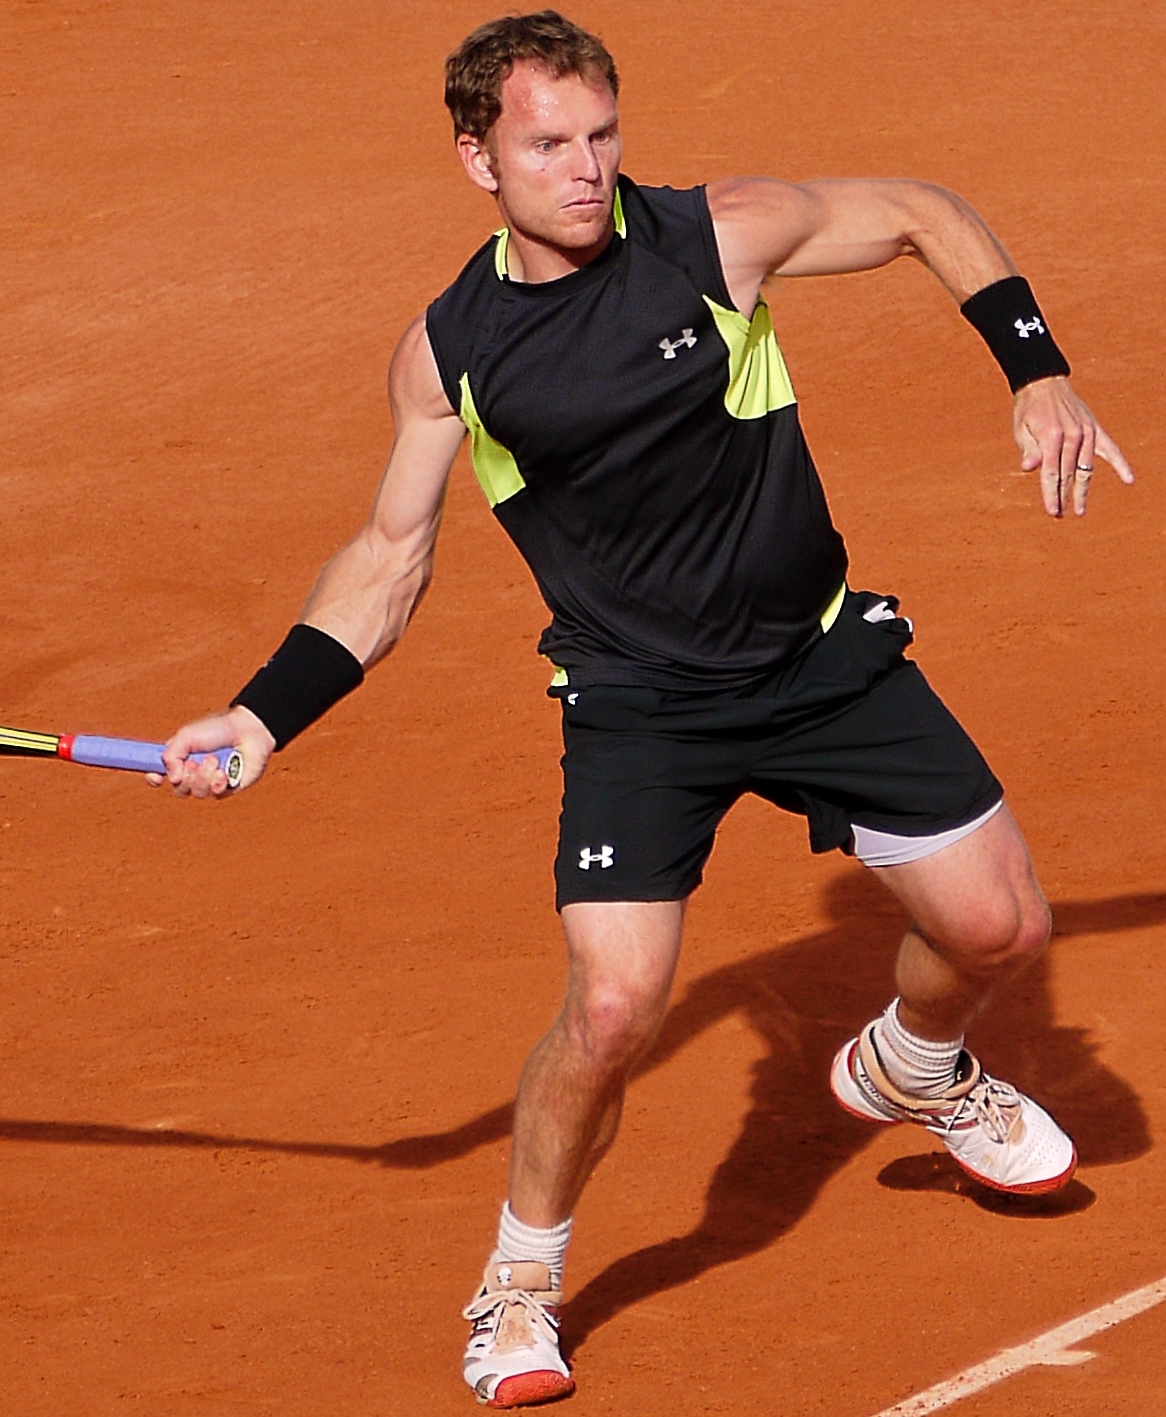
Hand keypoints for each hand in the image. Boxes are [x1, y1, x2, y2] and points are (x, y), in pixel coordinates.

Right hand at [148, 705, 275, 798]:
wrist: (248, 730)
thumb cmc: (218, 729)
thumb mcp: (186, 736)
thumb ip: (171, 755)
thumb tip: (171, 779)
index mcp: (182, 759)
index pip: (162, 775)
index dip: (154, 779)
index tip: (156, 777)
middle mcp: (195, 773)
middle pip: (179, 790)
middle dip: (186, 776)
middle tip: (195, 761)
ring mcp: (211, 782)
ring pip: (197, 793)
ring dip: (203, 777)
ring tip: (214, 761)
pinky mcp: (228, 788)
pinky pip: (215, 795)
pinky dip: (217, 783)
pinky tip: (224, 772)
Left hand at [1013, 376, 1133, 517]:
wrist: (1044, 384)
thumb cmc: (1028, 410)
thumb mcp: (1021, 429)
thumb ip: (1028, 450)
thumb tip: (1030, 468)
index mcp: (1052, 437)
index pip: (1051, 473)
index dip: (1051, 494)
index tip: (1053, 512)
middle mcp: (1073, 435)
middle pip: (1069, 474)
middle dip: (1064, 497)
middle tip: (1060, 516)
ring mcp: (1086, 432)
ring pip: (1086, 468)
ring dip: (1083, 490)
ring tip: (1080, 509)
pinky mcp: (1095, 429)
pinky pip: (1111, 449)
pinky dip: (1121, 464)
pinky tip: (1129, 480)